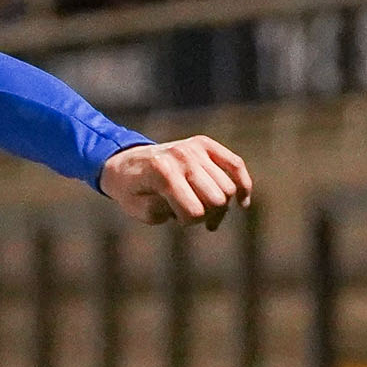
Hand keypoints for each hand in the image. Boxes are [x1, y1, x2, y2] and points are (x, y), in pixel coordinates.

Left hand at [100, 136, 253, 228]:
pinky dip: (243, 185)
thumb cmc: (131, 190)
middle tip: (191, 216)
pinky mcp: (204, 144)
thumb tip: (197, 208)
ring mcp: (195, 148)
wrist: (123, 162)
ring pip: (228, 188)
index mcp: (163, 173)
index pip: (195, 211)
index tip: (175, 219)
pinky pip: (236, 164)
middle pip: (217, 200)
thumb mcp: (138, 210)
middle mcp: (182, 157)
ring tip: (205, 212)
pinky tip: (242, 203)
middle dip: (206, 215)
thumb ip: (164, 212)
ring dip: (219, 206)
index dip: (188, 222)